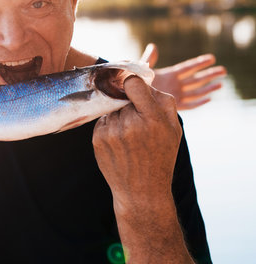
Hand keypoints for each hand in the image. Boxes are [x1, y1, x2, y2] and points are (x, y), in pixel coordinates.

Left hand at [93, 76, 181, 208]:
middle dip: (129, 104)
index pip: (133, 83)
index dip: (132, 83)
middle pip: (122, 96)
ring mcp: (111, 132)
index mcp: (152, 118)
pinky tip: (119, 142)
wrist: (142, 191)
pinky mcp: (98, 139)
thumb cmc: (161, 156)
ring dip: (119, 116)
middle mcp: (130, 124)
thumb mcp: (174, 129)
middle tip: (138, 122)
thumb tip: (144, 79)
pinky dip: (109, 126)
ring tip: (129, 136)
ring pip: (111, 109)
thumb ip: (163, 101)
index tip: (133, 88)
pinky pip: (103, 120)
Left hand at [141, 43, 226, 109]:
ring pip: (195, 91)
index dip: (199, 63)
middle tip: (223, 70)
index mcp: (170, 74)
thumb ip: (149, 59)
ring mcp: (176, 95)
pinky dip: (198, 102)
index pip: (187, 67)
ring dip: (208, 88)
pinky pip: (189, 105)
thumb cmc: (136, 82)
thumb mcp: (143, 70)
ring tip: (220, 84)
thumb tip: (153, 46)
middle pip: (196, 79)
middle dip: (209, 74)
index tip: (212, 58)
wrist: (131, 98)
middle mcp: (175, 84)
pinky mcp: (174, 105)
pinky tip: (209, 98)